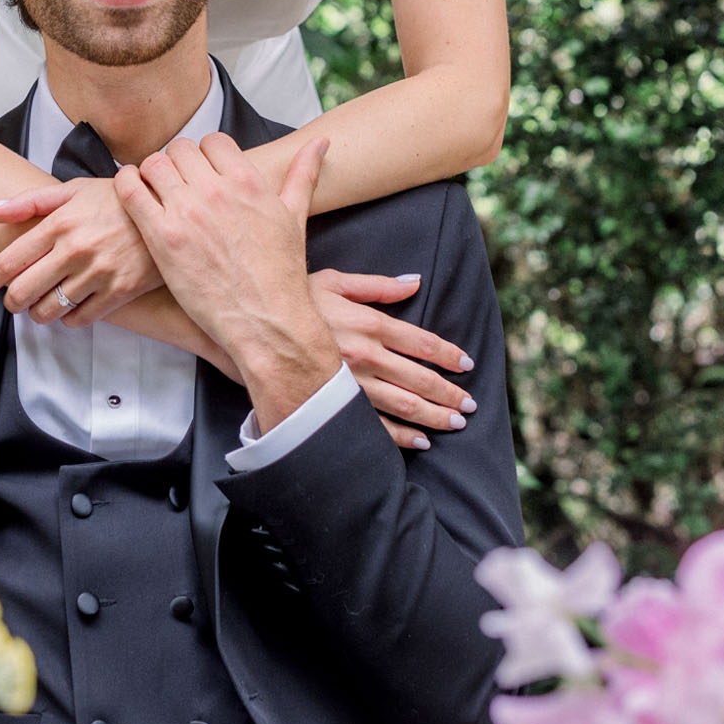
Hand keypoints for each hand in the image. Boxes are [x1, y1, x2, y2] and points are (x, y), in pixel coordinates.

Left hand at [0, 175, 161, 319]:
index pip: (7, 263)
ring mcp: (97, 273)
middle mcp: (74, 250)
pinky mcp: (119, 291)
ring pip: (49, 311)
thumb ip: (28, 202)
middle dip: (11, 303)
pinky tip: (70, 306)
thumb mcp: (73, 189)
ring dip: (38, 312)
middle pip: (22, 293)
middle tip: (14, 301)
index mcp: (58, 224)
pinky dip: (67, 319)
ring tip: (44, 302)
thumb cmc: (117, 199)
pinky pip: (79, 320)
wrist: (168, 208)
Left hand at [116, 133, 340, 431]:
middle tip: (174, 183)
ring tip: (153, 191)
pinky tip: (132, 192)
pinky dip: (126, 184)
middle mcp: (216, 189)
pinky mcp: (162, 237)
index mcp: (246, 180)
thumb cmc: (281, 272)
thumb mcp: (295, 216)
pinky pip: (130, 191)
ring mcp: (187, 212)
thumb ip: (304, 173)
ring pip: (153, 164)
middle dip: (175, 163)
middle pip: (179, 149)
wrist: (266, 319)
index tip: (200, 172)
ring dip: (150, 173)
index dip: (204, 154)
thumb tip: (321, 143)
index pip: (212, 141)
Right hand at [310, 270, 476, 452]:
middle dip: (449, 394)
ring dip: (435, 417)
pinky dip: (401, 437)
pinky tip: (421, 442)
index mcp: (369, 324)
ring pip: (405, 405)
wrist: (254, 331)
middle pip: (420, 378)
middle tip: (470, 406)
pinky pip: (375, 426)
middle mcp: (366, 356)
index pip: (422, 342)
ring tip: (455, 424)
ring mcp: (352, 385)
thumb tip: (416, 283)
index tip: (467, 365)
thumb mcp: (335, 281)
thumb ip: (378, 285)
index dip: (449, 355)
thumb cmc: (295, 302)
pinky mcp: (336, 405)